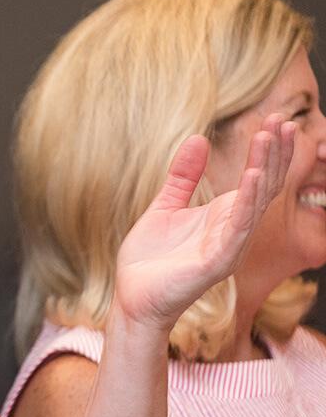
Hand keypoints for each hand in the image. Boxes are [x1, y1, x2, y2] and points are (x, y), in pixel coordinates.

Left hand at [113, 115, 295, 331]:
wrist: (132, 296)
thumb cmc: (151, 258)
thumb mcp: (165, 207)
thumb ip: (183, 176)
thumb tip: (197, 138)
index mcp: (224, 217)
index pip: (256, 179)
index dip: (266, 151)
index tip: (274, 119)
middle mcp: (233, 230)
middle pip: (263, 185)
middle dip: (274, 152)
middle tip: (282, 120)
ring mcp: (229, 246)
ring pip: (255, 202)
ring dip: (264, 168)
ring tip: (268, 136)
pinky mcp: (217, 261)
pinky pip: (237, 228)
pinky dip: (246, 201)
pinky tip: (253, 176)